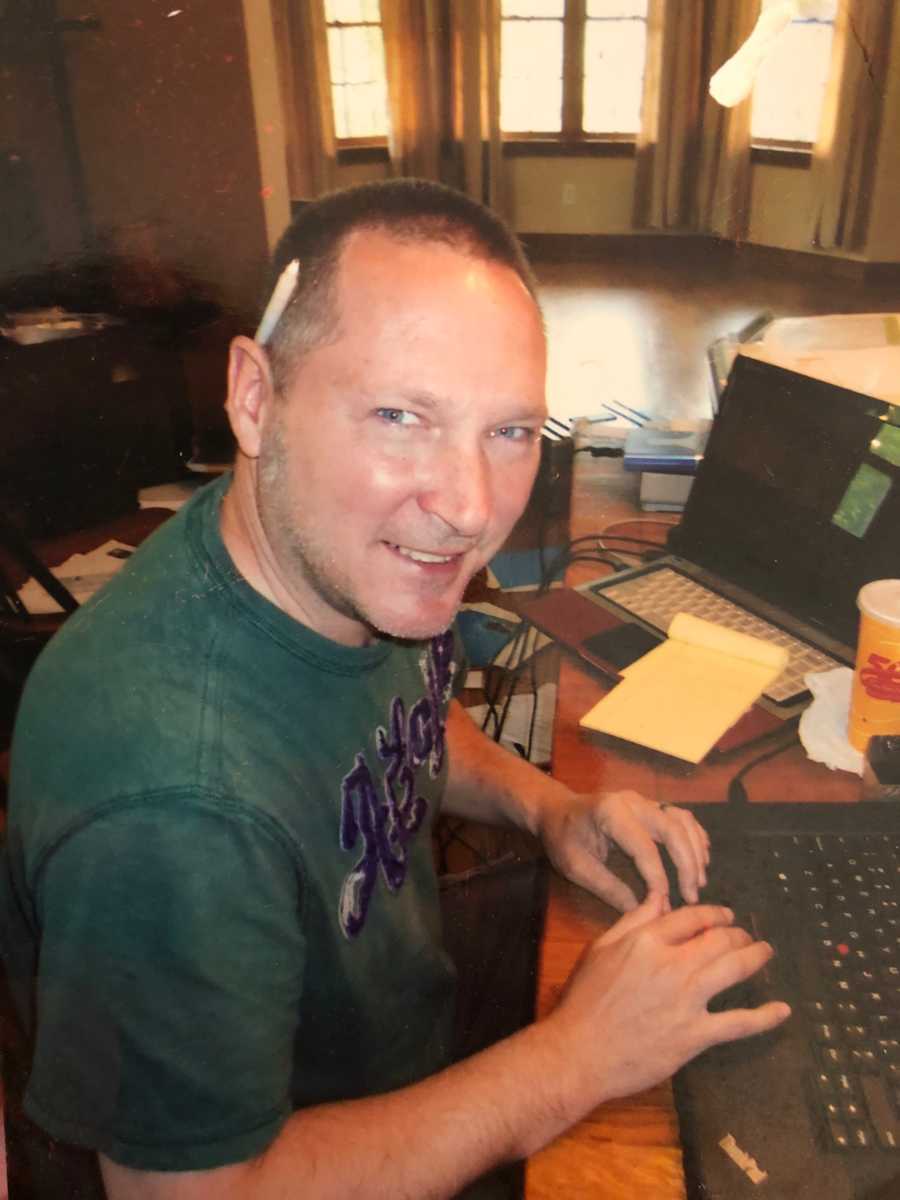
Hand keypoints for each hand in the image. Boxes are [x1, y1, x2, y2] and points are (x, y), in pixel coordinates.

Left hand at [536, 789, 708, 910]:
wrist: (557, 810)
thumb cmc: (563, 838)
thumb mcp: (576, 867)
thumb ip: (608, 888)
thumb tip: (642, 912)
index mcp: (610, 813)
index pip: (644, 846)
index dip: (657, 876)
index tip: (664, 903)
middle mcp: (632, 801)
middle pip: (672, 829)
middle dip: (686, 864)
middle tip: (691, 896)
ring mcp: (644, 800)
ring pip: (682, 820)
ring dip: (695, 850)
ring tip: (699, 881)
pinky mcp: (651, 805)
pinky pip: (681, 817)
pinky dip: (694, 836)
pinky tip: (701, 858)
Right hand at [549, 899, 790, 1108]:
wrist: (580, 1052)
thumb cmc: (585, 1000)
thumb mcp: (600, 948)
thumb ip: (632, 920)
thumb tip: (660, 896)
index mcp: (647, 941)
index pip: (691, 917)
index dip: (714, 913)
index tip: (725, 916)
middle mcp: (672, 965)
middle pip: (719, 939)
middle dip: (738, 933)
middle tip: (746, 936)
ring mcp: (687, 1001)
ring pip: (734, 969)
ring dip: (755, 957)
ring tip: (766, 952)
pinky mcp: (696, 1035)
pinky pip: (739, 1023)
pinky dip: (765, 1017)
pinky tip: (783, 1010)